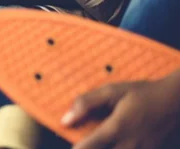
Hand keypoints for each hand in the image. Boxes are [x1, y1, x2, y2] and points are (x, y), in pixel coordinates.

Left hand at [62, 71, 179, 148]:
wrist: (175, 102)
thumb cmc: (141, 94)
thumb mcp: (111, 91)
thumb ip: (86, 103)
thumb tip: (65, 120)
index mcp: (117, 128)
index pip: (88, 146)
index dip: (76, 148)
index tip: (71, 144)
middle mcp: (130, 145)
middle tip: (84, 143)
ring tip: (96, 143)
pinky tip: (113, 144)